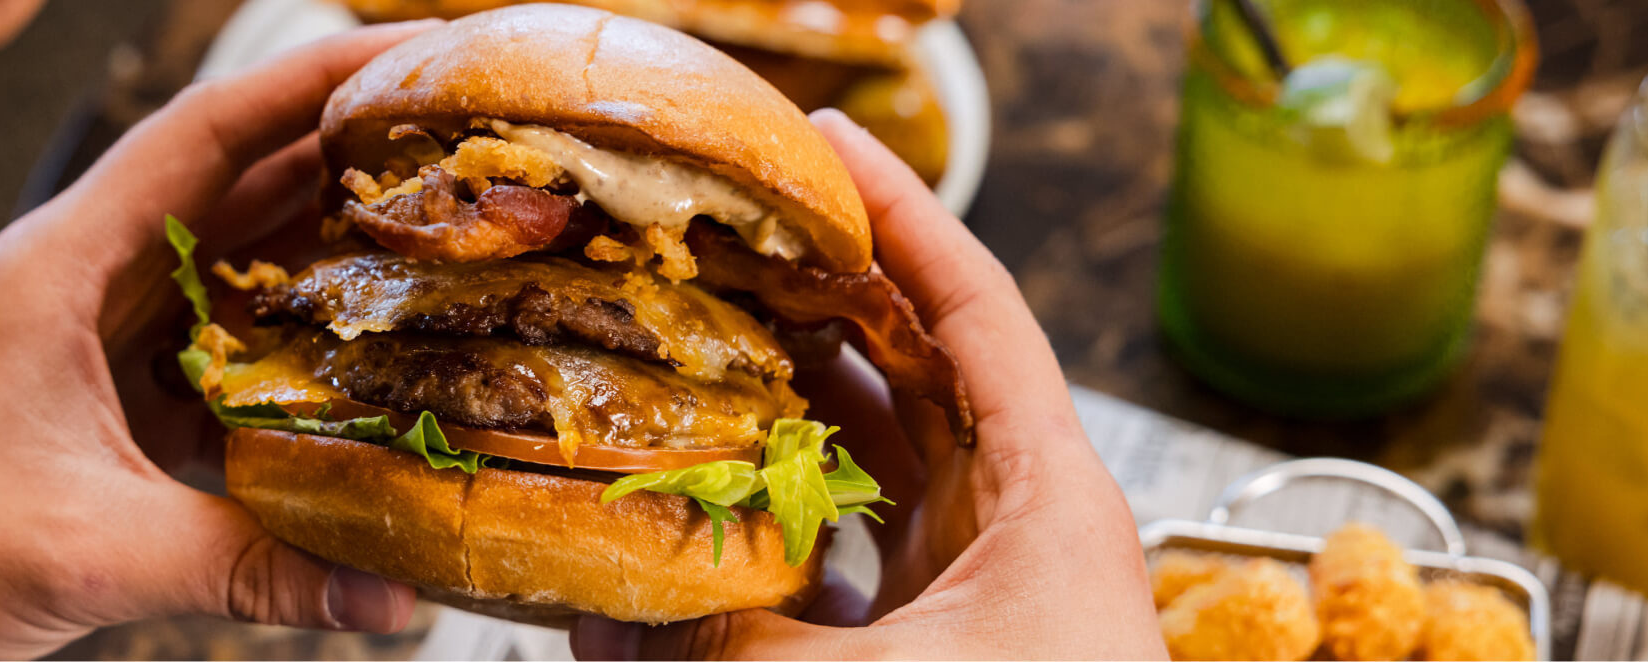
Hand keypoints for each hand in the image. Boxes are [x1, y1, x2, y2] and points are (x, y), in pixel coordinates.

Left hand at [0, 21, 443, 658]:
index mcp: (60, 266)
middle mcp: (77, 281)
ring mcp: (87, 337)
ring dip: (317, 247)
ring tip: (426, 236)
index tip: (402, 54)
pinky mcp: (97, 398)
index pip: (203, 133)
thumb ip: (246, 566)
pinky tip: (350, 362)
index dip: (307, 83)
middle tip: (450, 147)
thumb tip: (383, 590)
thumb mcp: (88, 550)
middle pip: (230, 184)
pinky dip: (283, 343)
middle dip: (341, 155)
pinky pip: (211, 345)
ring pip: (224, 262)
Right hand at [571, 109, 1163, 658]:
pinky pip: (855, 553)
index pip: (974, 308)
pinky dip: (784, 526)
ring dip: (794, 408)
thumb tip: (598, 607)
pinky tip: (712, 516)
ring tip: (706, 351)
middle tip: (726, 245)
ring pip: (881, 459)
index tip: (821, 146)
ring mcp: (981, 587)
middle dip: (821, 301)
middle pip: (918, 368)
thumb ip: (718, 640)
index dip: (899, 215)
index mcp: (1049, 496)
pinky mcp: (942, 644)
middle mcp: (1020, 524)